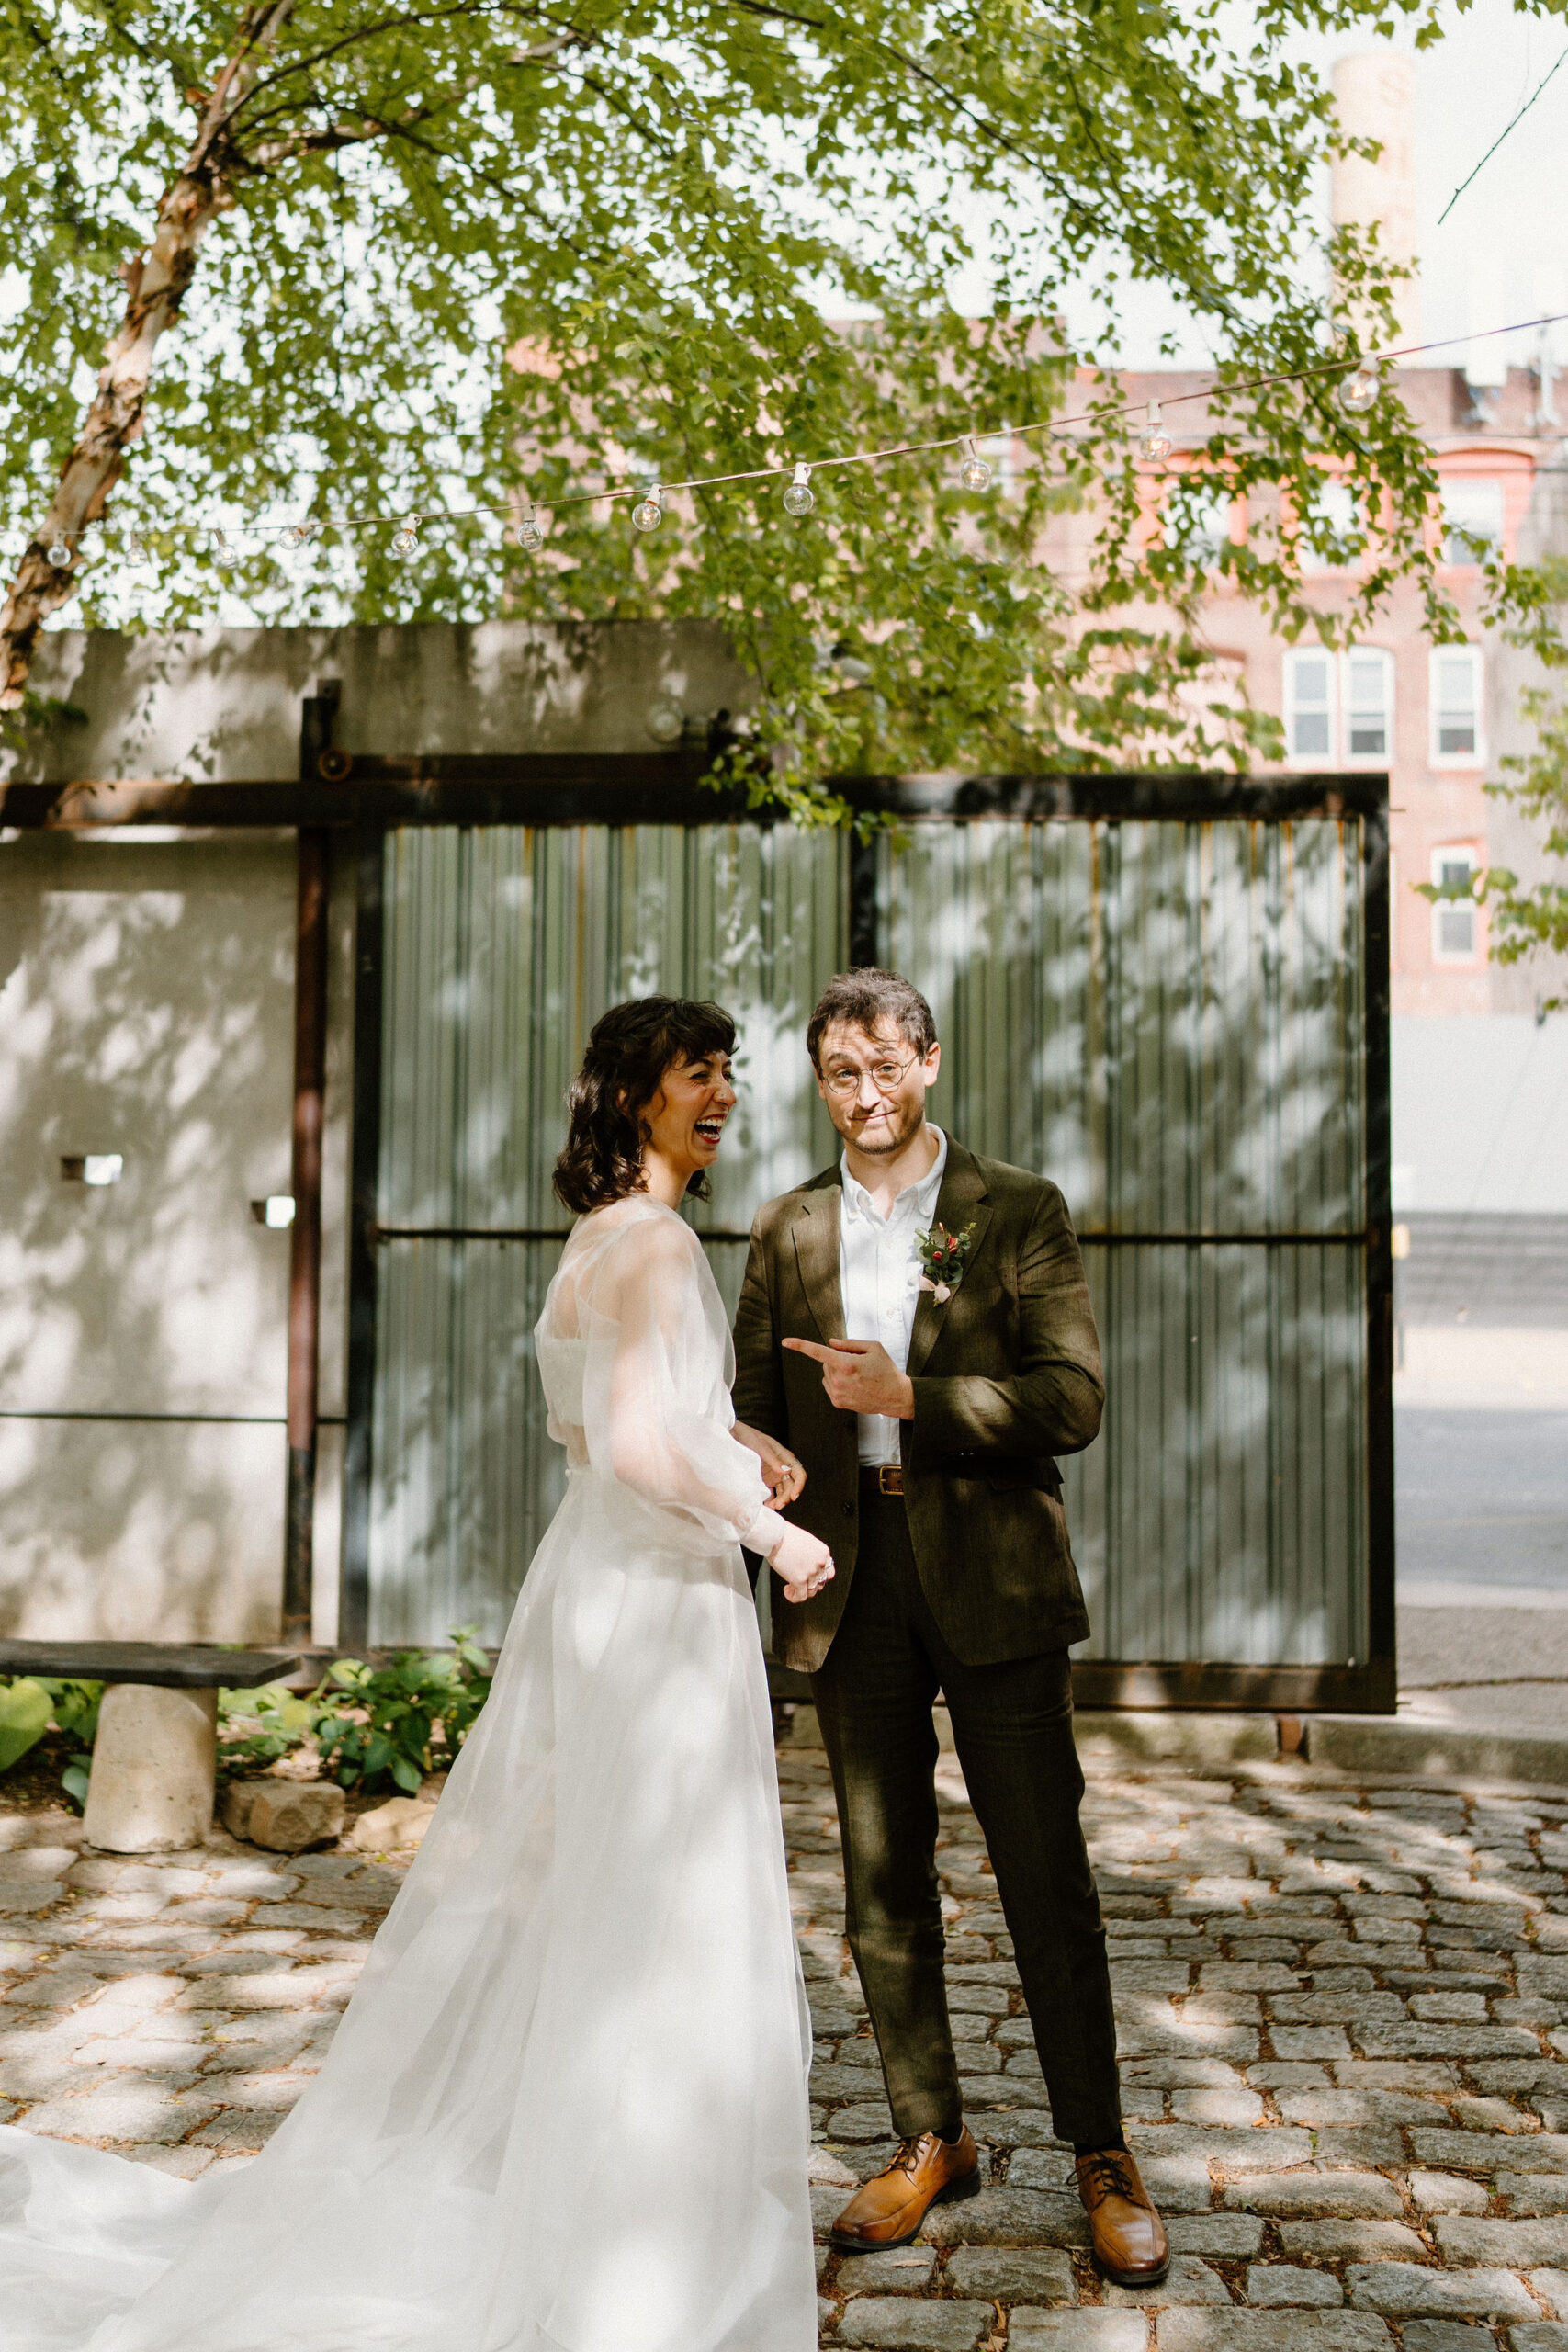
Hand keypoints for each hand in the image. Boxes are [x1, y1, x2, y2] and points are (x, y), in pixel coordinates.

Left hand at [732, 1420, 806, 1506]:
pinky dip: (770, 1500)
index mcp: (785, 1457)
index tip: (793, 1496)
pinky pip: (771, 1493)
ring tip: (771, 1507)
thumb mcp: (761, 1447)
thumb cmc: (749, 1437)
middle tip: (778, 1505)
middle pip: (791, 1486)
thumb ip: (774, 1460)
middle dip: (787, 1497)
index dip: (799, 1486)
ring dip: (779, 1500)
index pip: (799, 1473)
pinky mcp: (764, 1480)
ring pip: (782, 1491)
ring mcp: (773, 1474)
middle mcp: (781, 1467)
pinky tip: (765, 1505)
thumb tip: (786, 1471)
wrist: (733, 1436)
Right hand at [769, 1520, 835, 1604]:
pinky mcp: (799, 1579)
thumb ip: (811, 1554)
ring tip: (791, 1587)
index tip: (811, 1577)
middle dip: (810, 1584)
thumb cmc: (785, 1535)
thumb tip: (807, 1564)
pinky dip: (794, 1597)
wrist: (774, 1535)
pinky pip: (801, 1596)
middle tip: (801, 1582)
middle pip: (821, 1582)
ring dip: (802, 1591)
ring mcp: (810, 1572)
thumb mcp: (806, 1541)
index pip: (828, 1571)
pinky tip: (787, 1591)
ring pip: (812, 1591)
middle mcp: (820, 1563)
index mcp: (823, 1552)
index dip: (819, 1576)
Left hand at [783, 1336, 914, 1419]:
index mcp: (847, 1364)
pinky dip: (837, 1382)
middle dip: (836, 1359)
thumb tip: (830, 1343)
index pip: (818, 1352)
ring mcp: (837, 1393)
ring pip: (827, 1374)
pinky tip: (854, 1385)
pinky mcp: (838, 1402)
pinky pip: (829, 1385)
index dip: (800, 1345)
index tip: (785, 1341)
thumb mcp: (873, 1348)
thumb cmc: (886, 1370)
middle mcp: (839, 1380)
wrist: (895, 1396)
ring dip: (837, 1371)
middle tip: (857, 1363)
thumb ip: (849, 1343)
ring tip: (858, 1376)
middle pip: (826, 1362)